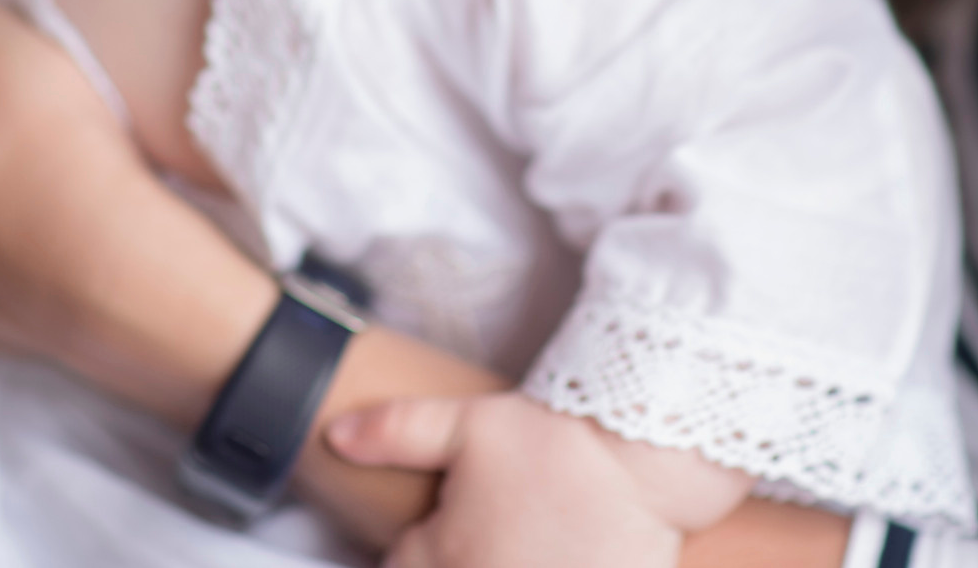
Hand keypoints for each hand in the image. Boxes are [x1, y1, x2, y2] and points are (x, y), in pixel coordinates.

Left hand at [328, 393, 693, 567]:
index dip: (413, 551)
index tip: (434, 534)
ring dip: (492, 561)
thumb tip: (334, 437)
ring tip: (519, 539)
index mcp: (442, 558)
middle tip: (489, 527)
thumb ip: (395, 431)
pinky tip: (551, 551)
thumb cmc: (553, 439)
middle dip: (457, 556)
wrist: (643, 457)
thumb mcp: (467, 423)